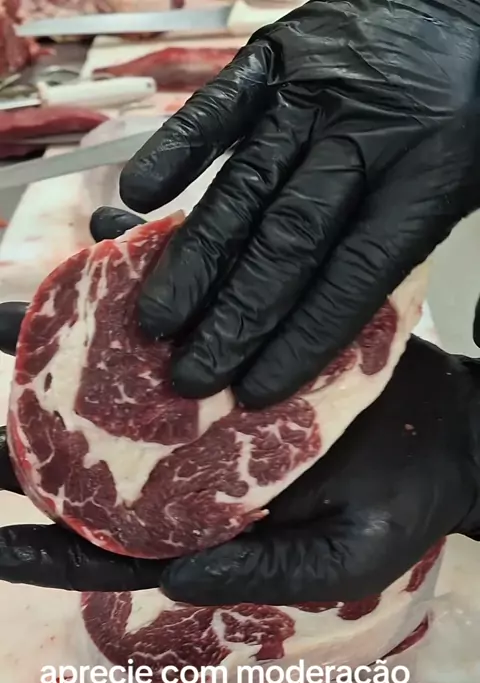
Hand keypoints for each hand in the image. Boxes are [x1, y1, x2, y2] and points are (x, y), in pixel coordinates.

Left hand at [0, 297, 478, 603]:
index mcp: (205, 517)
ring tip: (2, 318)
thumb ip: (257, 573)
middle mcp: (191, 453)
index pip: (113, 544)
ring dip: (62, 342)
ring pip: (123, 368)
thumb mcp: (338, 561)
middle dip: (28, 440)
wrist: (449, 433)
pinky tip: (101, 243)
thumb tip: (169, 580)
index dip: (50, 550)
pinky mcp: (244, 338)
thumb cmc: (400, 511)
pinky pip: (187, 302)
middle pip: (95, 452)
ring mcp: (212, 390)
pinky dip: (145, 271)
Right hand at [93, 0, 479, 407]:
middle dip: (237, 317)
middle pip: (290, 243)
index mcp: (426, 178)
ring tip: (157, 320)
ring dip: (197, 259)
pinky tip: (140, 199)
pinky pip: (222, 105)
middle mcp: (363, 140)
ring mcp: (313, 94)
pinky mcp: (277, 57)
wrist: (467, 4)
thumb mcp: (477, 187)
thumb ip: (441, 266)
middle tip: (192, 375)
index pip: (353, 278)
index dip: (303, 338)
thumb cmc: (469, 109)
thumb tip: (436, 346)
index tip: (256, 390)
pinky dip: (179, 149)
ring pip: (246, 187)